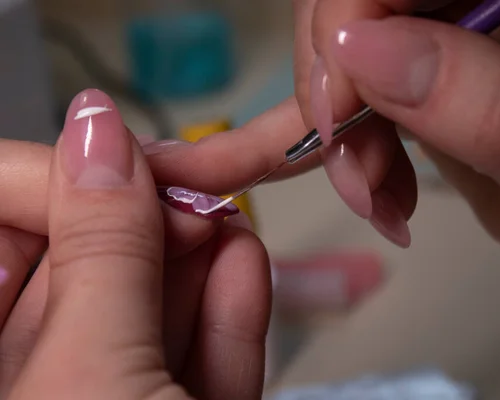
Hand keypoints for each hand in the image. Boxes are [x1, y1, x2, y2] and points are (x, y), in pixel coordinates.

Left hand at [0, 90, 269, 398]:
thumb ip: (102, 253)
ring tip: (226, 214)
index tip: (114, 157)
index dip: (54, 187)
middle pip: (86, 271)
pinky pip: (202, 355)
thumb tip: (96, 131)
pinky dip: (229, 309)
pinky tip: (246, 262)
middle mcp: (46, 383)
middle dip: (142, 223)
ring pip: (152, 311)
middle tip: (188, 188)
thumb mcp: (93, 376)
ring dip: (197, 257)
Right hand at [135, 1, 499, 297]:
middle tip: (360, 177)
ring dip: (335, 138)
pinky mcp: (415, 87)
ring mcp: (444, 43)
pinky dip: (305, 146)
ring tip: (377, 200)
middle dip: (338, 94)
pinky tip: (279, 175)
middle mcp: (483, 2)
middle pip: (358, 6)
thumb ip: (493, 109)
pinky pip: (345, 102)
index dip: (353, 16)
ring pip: (340, 59)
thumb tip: (364, 52)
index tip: (340, 110)